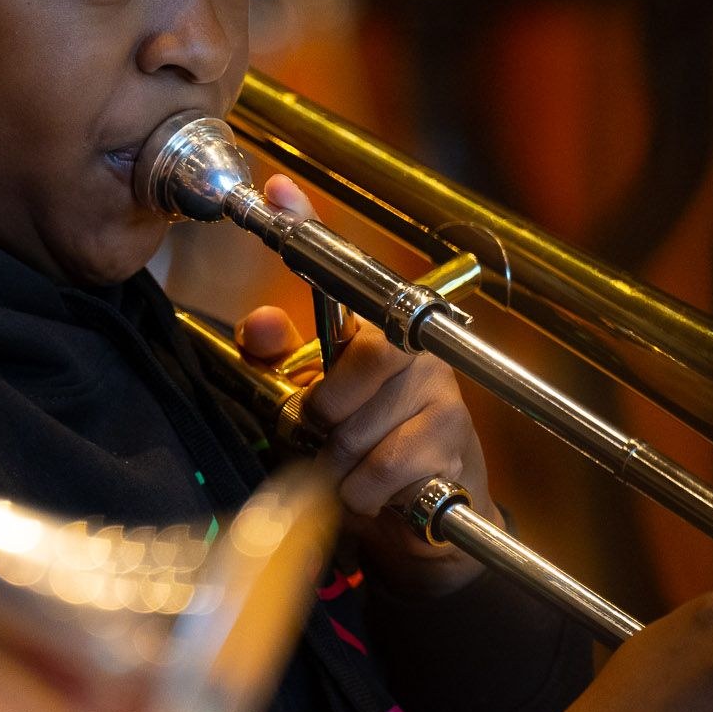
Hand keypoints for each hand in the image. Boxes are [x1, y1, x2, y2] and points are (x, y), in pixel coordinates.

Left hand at [235, 174, 496, 594]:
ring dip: (338, 464)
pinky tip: (375, 491)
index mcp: (379, 331)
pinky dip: (361, 493)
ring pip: (355, 429)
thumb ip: (281, 363)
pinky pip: (378, 470)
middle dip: (323, 413)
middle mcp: (417, 351)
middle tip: (324, 434)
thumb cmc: (367, 449)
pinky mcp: (453, 446)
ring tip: (352, 467)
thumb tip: (259, 324)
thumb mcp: (312, 405)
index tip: (278, 190)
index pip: (346, 269)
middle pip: (352, 364)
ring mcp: (442, 396)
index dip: (308, 225)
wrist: (427, 521)